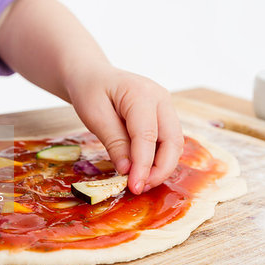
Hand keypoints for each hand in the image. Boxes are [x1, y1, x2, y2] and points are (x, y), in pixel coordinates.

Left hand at [67, 65, 183, 193]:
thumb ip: (114, 142)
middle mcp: (161, 98)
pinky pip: (166, 141)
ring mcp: (165, 107)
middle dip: (160, 170)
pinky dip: (158, 159)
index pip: (148, 135)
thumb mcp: (94, 116)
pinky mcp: (162, 116)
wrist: (92, 76)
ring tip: (139, 183)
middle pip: (172, 141)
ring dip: (161, 167)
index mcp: (141, 94)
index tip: (134, 186)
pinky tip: (142, 171)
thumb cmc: (90, 91)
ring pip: (174, 143)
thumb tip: (128, 171)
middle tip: (139, 188)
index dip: (143, 164)